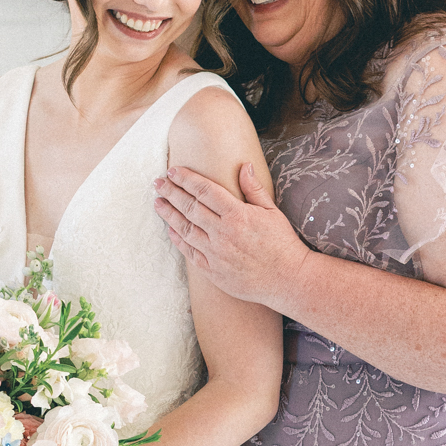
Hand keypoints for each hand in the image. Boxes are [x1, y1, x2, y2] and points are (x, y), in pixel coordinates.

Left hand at [152, 161, 311, 308]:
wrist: (287, 279)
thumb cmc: (282, 244)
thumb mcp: (271, 211)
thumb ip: (254, 189)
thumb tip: (244, 166)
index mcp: (237, 215)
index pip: (205, 191)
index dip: (186, 179)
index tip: (173, 171)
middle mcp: (222, 233)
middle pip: (189, 208)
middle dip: (171, 193)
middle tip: (158, 183)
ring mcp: (215, 253)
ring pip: (185, 229)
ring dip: (168, 215)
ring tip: (158, 203)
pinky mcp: (213, 271)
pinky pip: (190, 252)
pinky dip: (178, 240)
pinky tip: (170, 230)